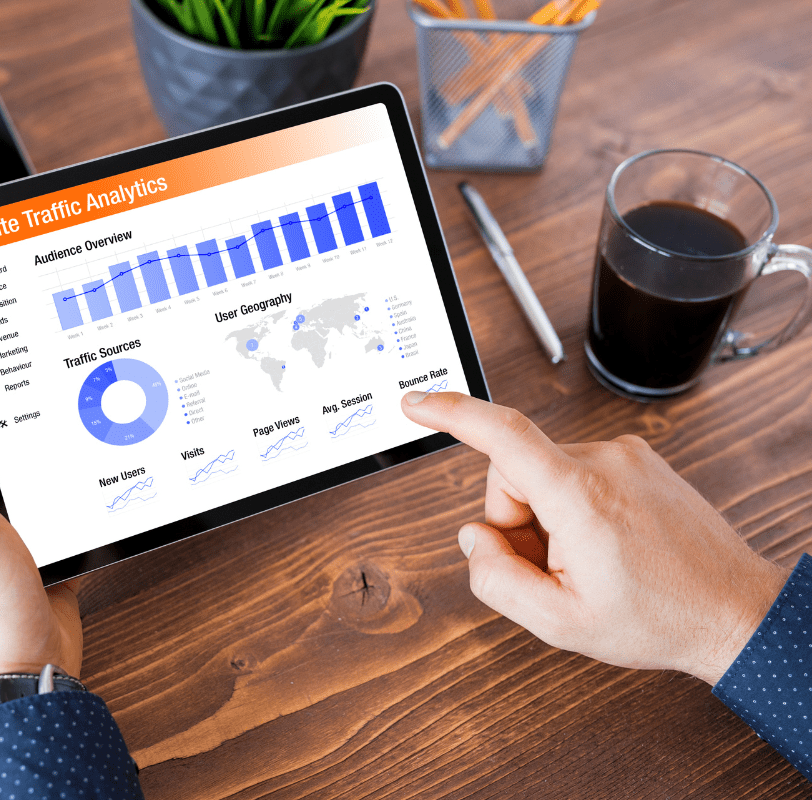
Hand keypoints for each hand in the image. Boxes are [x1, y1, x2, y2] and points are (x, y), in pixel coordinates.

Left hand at [0, 393, 81, 686]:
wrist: (23, 674)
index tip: (1, 376)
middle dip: (15, 429)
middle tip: (45, 397)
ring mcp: (0, 536)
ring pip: (24, 480)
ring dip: (46, 462)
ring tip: (70, 430)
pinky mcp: (36, 551)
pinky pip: (54, 510)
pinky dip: (70, 496)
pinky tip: (84, 484)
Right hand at [401, 391, 788, 684]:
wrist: (737, 611)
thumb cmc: (661, 618)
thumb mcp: (560, 622)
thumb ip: (496, 580)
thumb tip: (475, 539)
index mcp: (580, 495)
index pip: (503, 435)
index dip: (451, 414)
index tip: (416, 403)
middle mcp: (604, 461)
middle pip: (513, 473)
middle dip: (516, 521)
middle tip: (553, 568)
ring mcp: (625, 456)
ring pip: (544, 475)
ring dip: (548, 517)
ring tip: (588, 562)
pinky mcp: (638, 459)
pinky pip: (577, 474)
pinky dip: (574, 508)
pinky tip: (606, 546)